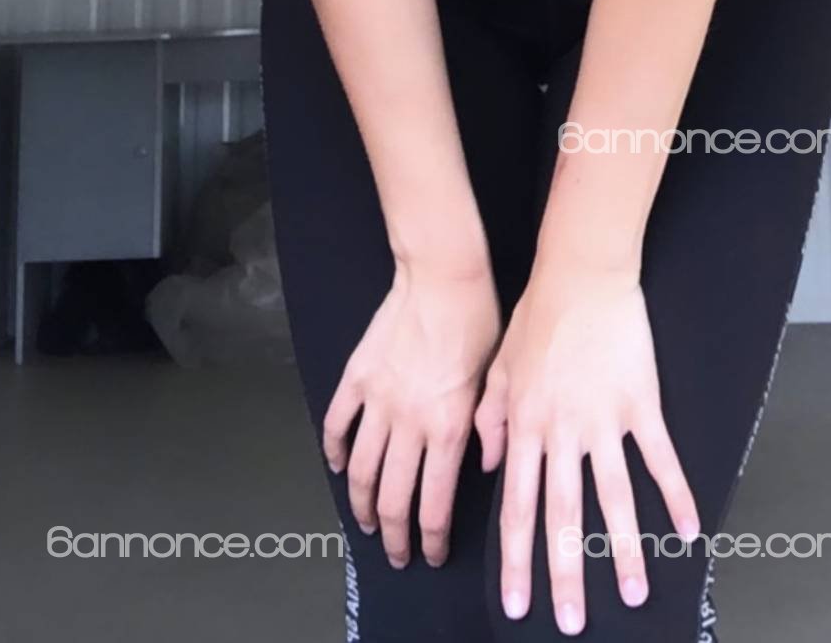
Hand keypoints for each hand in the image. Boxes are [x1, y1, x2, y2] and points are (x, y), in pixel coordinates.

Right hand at [323, 257, 501, 569]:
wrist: (444, 276)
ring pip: (361, 470)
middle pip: (393, 498)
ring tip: (367, 522)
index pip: (434, 504)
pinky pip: (337, 424)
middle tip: (395, 554)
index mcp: (447, 428)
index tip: (431, 555)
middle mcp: (408, 422)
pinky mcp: (357, 377)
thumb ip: (488, 429)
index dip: (430, 539)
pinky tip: (338, 467)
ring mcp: (378, 401)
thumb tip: (483, 469)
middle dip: (394, 537)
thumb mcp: (496, 380)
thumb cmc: (479, 323)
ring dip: (362, 504)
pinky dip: (334, 452)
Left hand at [474, 259, 698, 633]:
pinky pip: (659, 458)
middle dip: (566, 574)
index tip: (517, 604)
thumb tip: (487, 467)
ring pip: (614, 498)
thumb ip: (490, 421)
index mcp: (524, 428)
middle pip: (564, 516)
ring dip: (625, 551)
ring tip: (634, 594)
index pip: (517, 508)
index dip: (517, 560)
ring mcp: (604, 420)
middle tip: (571, 622)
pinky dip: (677, 495)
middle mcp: (562, 433)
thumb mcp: (498, 367)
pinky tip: (690, 530)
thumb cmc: (537, 315)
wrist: (580, 272)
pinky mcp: (641, 403)